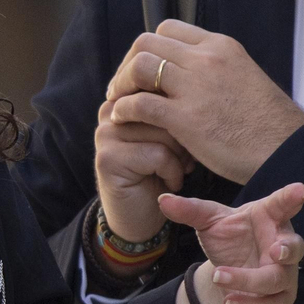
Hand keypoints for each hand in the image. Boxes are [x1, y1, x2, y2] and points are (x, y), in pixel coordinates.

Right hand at [94, 98, 195, 243]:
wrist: (141, 219)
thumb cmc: (162, 171)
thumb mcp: (170, 133)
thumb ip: (172, 108)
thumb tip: (197, 87)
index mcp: (126, 98)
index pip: (161, 84)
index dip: (184, 110)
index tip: (189, 134)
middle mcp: (111, 110)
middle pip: (165, 107)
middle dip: (185, 135)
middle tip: (187, 157)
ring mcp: (105, 134)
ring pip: (163, 131)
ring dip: (181, 156)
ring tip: (179, 169)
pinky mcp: (108, 159)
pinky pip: (157, 154)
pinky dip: (173, 172)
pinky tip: (171, 182)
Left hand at [107, 20, 303, 183]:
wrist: (285, 148)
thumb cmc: (267, 122)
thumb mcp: (243, 76)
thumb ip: (216, 69)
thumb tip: (191, 73)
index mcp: (220, 46)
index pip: (169, 29)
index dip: (149, 48)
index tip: (142, 69)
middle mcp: (206, 59)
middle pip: (147, 42)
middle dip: (128, 63)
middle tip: (123, 85)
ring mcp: (195, 87)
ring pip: (139, 66)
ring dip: (122, 83)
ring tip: (118, 101)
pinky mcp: (187, 118)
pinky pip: (140, 104)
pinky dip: (125, 109)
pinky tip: (123, 119)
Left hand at [161, 182, 303, 303]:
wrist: (229, 269)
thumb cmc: (229, 237)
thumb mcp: (208, 222)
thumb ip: (190, 210)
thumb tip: (163, 200)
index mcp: (269, 217)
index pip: (282, 205)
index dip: (292, 198)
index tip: (300, 190)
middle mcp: (281, 243)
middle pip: (294, 247)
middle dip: (288, 249)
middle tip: (276, 251)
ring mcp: (284, 272)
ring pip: (277, 279)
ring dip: (250, 281)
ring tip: (220, 276)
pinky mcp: (280, 296)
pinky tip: (229, 300)